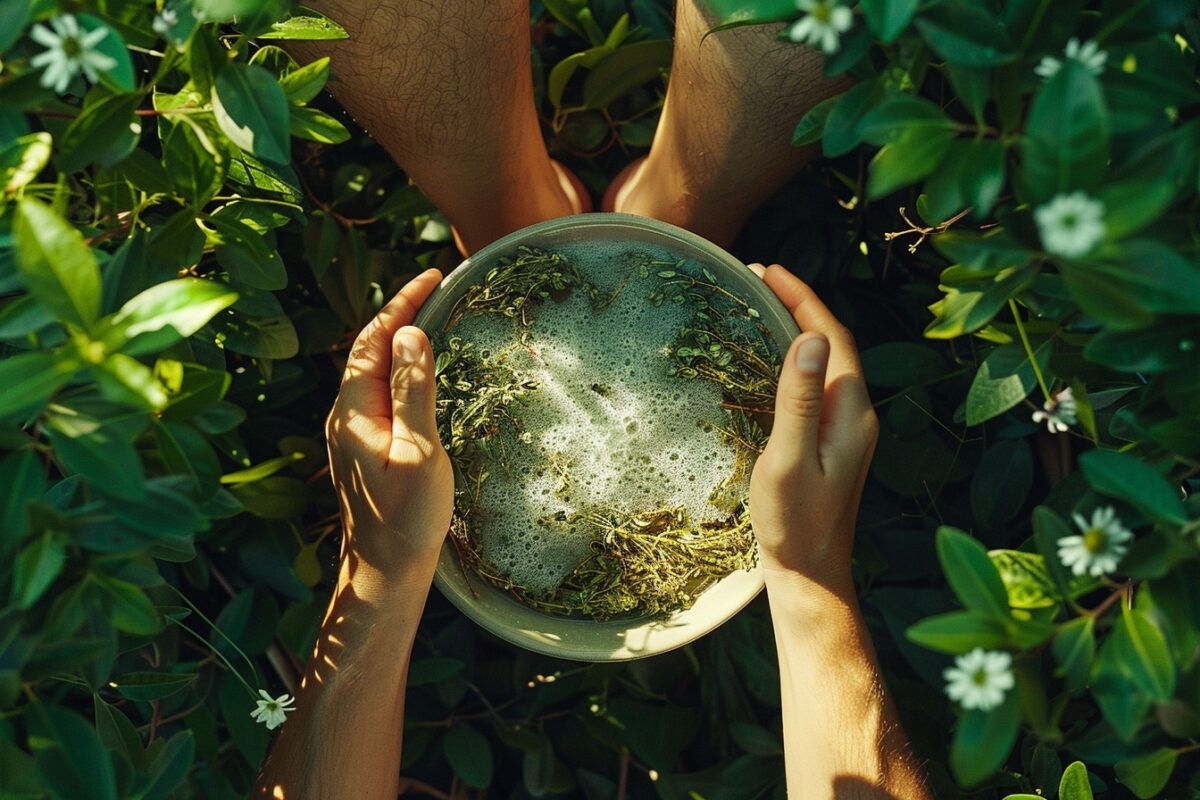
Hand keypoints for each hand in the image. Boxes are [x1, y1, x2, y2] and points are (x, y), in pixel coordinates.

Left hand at [325, 268, 453, 594]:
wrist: (385, 571)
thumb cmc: (406, 518)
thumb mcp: (418, 451)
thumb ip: (414, 390)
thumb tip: (411, 332)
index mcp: (353, 410)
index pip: (374, 338)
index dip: (402, 302)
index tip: (434, 275)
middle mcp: (345, 414)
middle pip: (369, 348)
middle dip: (401, 312)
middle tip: (438, 287)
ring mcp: (352, 431)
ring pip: (373, 368)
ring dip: (400, 337)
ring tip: (433, 314)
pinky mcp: (363, 446)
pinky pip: (380, 390)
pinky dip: (401, 366)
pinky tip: (422, 368)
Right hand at [748, 265, 877, 590]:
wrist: (811, 572)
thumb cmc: (795, 522)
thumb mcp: (789, 459)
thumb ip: (798, 400)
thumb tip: (810, 339)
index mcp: (851, 412)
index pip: (832, 337)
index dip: (802, 298)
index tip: (768, 269)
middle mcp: (856, 414)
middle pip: (833, 343)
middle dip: (799, 304)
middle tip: (758, 277)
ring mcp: (846, 429)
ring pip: (825, 362)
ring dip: (797, 327)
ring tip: (761, 303)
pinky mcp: (832, 442)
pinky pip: (816, 384)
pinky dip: (794, 358)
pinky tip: (770, 358)